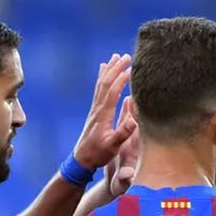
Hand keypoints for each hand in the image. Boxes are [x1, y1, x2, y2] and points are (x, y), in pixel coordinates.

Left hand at [73, 54, 137, 169]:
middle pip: (106, 83)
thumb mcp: (112, 146)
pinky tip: (103, 71)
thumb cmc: (98, 154)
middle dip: (116, 69)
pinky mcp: (95, 112)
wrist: (82, 160)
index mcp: (103, 115)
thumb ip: (123, 133)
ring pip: (101, 84)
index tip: (131, 68)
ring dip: (109, 70)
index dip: (121, 79)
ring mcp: (95, 109)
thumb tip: (134, 120)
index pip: (112, 92)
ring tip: (115, 57)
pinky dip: (102, 78)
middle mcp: (97, 109)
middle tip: (126, 56)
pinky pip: (98, 90)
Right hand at [102, 97, 138, 196]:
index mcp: (136, 149)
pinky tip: (128, 96)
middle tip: (143, 87)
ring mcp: (133, 138)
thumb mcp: (122, 182)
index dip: (138, 118)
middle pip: (140, 118)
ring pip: (134, 116)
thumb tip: (128, 178)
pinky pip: (127, 119)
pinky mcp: (128, 138)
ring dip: (134, 103)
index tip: (138, 106)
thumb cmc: (120, 185)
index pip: (139, 129)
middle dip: (140, 104)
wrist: (117, 185)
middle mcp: (137, 141)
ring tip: (135, 88)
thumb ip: (125, 179)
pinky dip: (128, 109)